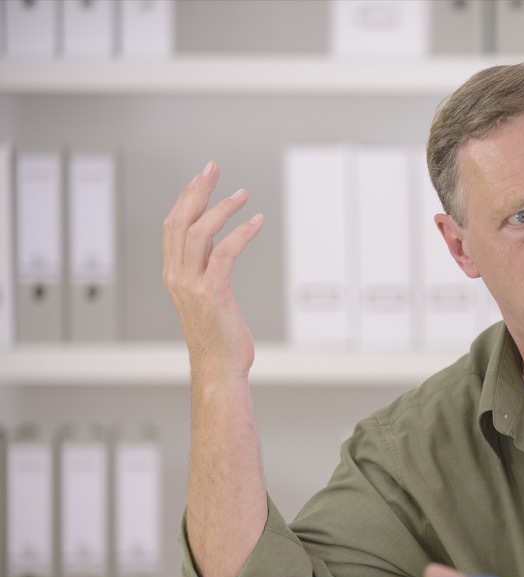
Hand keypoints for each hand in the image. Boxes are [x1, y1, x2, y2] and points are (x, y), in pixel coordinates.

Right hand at [161, 160, 263, 381]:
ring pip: (200, 233)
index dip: (186, 198)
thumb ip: (204, 273)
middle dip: (198, 191)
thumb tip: (215, 251)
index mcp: (173, 274)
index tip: (202, 178)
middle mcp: (177, 276)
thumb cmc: (217, 338)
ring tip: (242, 195)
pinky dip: (241, 233)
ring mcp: (192, 284)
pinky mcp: (213, 293)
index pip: (173, 225)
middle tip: (214, 168)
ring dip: (222, 209)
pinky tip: (256, 222)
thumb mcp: (205, 298)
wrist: (218, 368)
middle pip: (181, 221)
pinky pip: (225, 253)